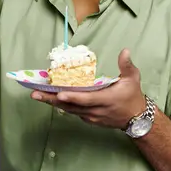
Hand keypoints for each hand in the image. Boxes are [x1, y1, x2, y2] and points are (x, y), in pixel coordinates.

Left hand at [31, 49, 145, 129]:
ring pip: (69, 110)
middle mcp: (96, 110)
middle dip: (52, 100)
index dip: (73, 97)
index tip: (59, 94)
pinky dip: (61, 105)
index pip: (87, 99)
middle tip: (35, 94)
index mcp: (106, 100)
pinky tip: (49, 98)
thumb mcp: (133, 79)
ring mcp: (91, 116)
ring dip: (52, 102)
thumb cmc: (133, 96)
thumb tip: (124, 51)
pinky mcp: (88, 119)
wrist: (136, 118)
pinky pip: (72, 112)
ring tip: (37, 95)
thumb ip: (127, 65)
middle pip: (71, 106)